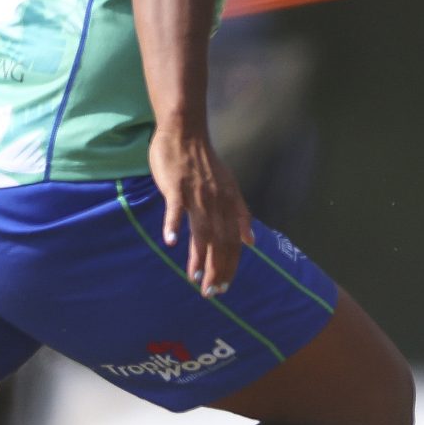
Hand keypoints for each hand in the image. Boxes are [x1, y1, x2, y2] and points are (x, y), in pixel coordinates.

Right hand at [150, 121, 250, 294]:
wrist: (185, 132)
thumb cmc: (203, 162)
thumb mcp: (230, 188)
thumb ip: (241, 215)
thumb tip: (252, 242)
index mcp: (229, 204)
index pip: (233, 241)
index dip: (230, 265)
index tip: (224, 286)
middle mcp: (217, 202)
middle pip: (219, 242)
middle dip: (216, 269)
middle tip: (210, 292)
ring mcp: (197, 195)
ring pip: (201, 231)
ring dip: (199, 257)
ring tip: (195, 278)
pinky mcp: (177, 187)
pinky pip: (176, 209)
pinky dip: (174, 225)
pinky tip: (171, 243)